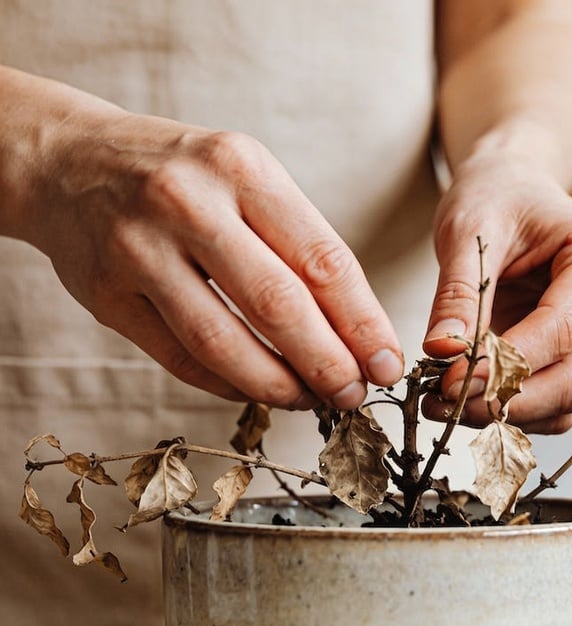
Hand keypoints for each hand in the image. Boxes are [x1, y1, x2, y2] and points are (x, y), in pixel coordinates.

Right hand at [26, 110, 402, 408]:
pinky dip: (227, 384)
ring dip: (279, 384)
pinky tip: (259, 391)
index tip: (387, 362)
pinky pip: (179, 357)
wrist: (68, 161)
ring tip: (312, 401)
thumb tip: (360, 332)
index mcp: (241, 169)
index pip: (321, 260)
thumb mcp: (246, 177)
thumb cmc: (183, 177)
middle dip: (328, 362)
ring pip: (223, 341)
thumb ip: (298, 243)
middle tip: (355, 394)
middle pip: (278, 305)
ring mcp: (139, 250)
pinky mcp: (106, 295)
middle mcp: (189, 204)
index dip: (362, 322)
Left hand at [422, 152, 571, 433]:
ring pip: (571, 399)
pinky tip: (469, 401)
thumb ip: (459, 292)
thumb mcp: (468, 230)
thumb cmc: (498, 199)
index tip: (451, 381)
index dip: (510, 364)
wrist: (514, 193)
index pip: (565, 327)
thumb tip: (443, 351)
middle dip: (510, 400)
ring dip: (510, 415)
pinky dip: (515, 413)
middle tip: (445, 403)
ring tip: (446, 405)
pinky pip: (558, 405)